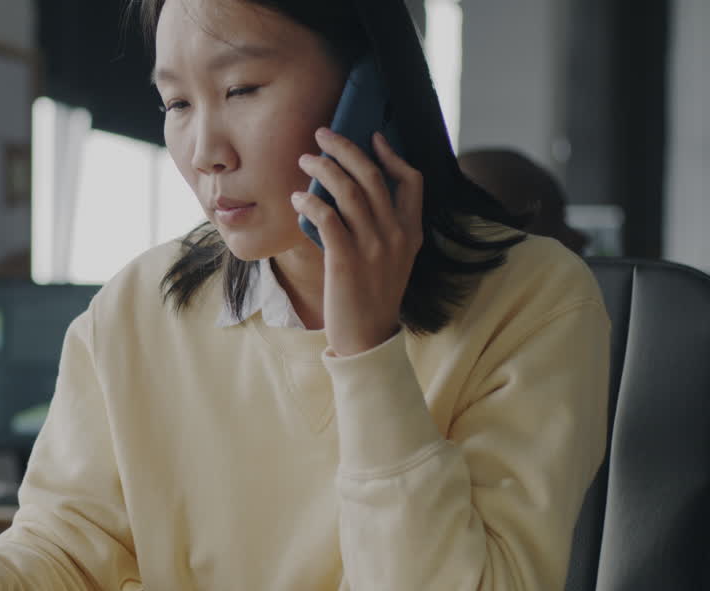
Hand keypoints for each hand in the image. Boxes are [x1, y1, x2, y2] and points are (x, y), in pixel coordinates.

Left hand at [291, 128, 423, 356]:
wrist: (367, 338)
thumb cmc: (372, 296)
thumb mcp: (393, 259)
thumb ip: (384, 227)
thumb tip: (355, 193)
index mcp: (412, 232)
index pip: (412, 181)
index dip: (391, 154)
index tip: (372, 137)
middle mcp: (396, 235)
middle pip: (373, 176)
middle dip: (346, 148)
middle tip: (322, 133)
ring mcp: (373, 247)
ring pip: (348, 191)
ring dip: (323, 168)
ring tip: (305, 159)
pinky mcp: (346, 261)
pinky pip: (328, 219)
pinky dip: (311, 202)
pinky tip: (298, 197)